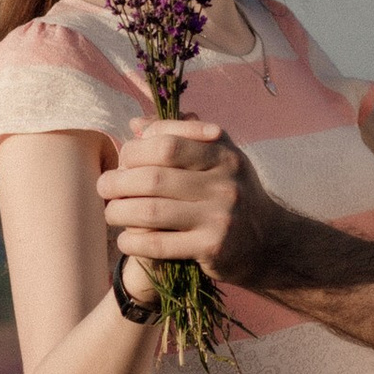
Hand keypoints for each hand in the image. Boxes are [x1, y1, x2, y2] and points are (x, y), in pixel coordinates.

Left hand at [98, 119, 273, 280]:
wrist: (270, 242)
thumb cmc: (231, 192)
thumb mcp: (217, 157)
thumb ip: (179, 136)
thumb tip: (135, 123)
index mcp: (223, 154)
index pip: (167, 143)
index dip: (135, 150)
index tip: (123, 159)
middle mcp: (224, 183)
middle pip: (152, 178)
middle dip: (118, 182)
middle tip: (104, 187)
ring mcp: (219, 217)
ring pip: (150, 212)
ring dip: (119, 212)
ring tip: (111, 212)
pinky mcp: (212, 249)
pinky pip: (158, 245)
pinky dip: (133, 242)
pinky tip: (125, 239)